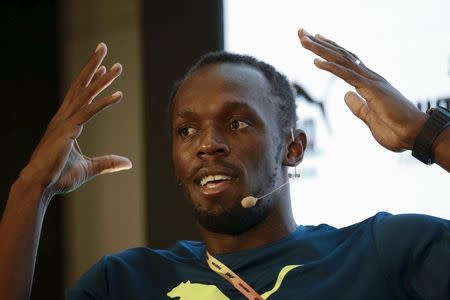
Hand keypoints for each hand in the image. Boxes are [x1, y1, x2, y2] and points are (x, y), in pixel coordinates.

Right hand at [22, 43, 131, 198]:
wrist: (40, 185)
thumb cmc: (58, 176)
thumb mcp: (89, 168)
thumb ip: (108, 162)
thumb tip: (127, 163)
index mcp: (66, 122)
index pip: (80, 94)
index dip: (92, 79)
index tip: (104, 67)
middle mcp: (64, 116)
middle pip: (81, 85)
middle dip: (93, 65)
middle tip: (103, 48)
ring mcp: (65, 121)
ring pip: (86, 94)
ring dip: (103, 78)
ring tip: (117, 66)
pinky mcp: (68, 129)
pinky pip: (89, 111)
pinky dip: (104, 102)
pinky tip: (119, 94)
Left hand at [298, 29, 427, 151]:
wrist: (413, 135)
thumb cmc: (395, 128)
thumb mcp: (369, 118)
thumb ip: (358, 106)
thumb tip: (346, 95)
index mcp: (368, 83)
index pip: (345, 62)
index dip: (329, 51)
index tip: (314, 41)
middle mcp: (369, 77)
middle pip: (340, 56)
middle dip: (319, 44)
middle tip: (302, 33)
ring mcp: (371, 81)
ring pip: (341, 61)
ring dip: (321, 50)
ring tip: (304, 40)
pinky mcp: (372, 89)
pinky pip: (347, 75)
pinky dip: (331, 67)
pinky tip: (316, 61)